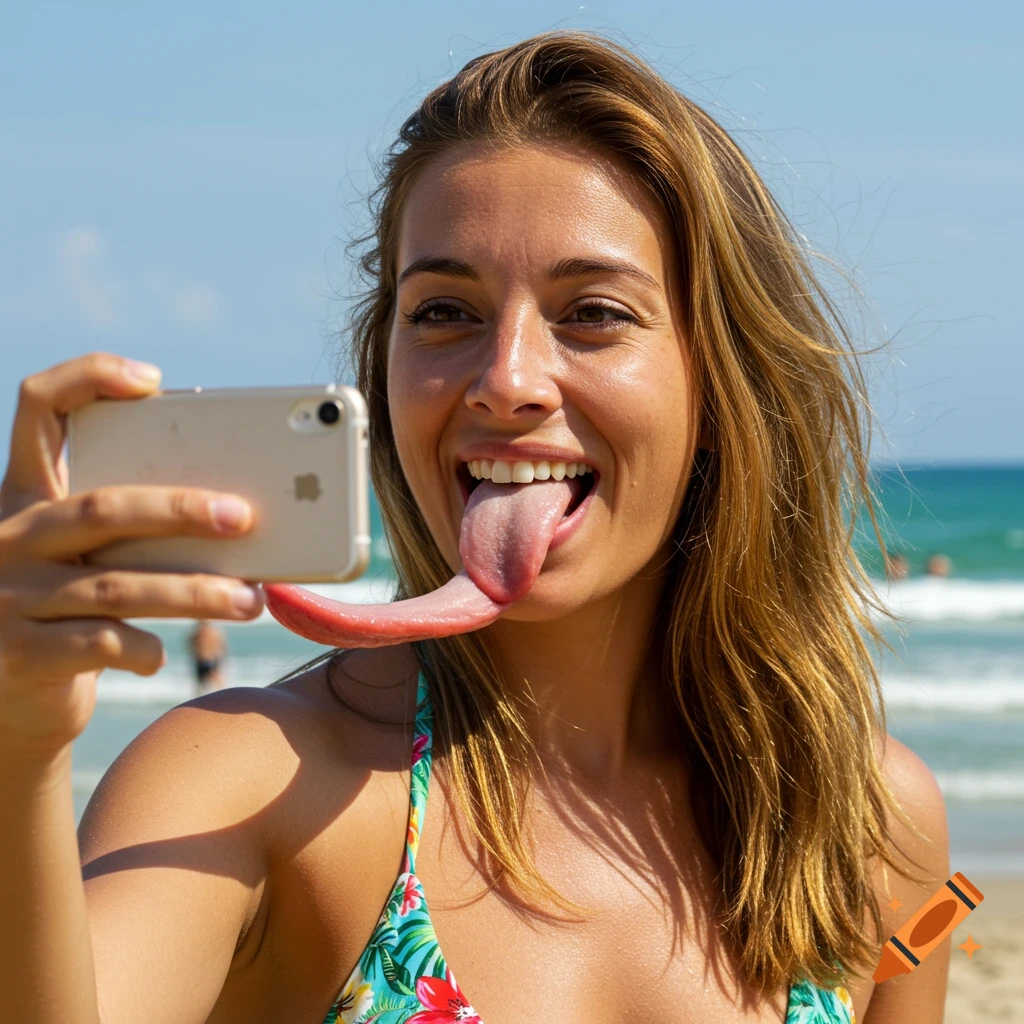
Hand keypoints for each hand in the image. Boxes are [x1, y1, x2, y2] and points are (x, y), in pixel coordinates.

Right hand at [0, 353, 263, 760]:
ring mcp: (8, 597)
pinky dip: (146, 647)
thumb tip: (235, 518)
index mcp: (25, 496)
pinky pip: (103, 643)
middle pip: (104, 508)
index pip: (39, 410)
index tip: (152, 380)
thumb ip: (126, 533)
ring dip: (196, 593)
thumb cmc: (67, 613)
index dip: (87, 379)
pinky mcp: (20, 654)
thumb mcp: (79, 559)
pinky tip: (163, 653)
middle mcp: (9, 536)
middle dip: (181, 511)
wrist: (4, 702)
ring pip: (120, 586)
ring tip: (249, 600)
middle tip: (245, 517)